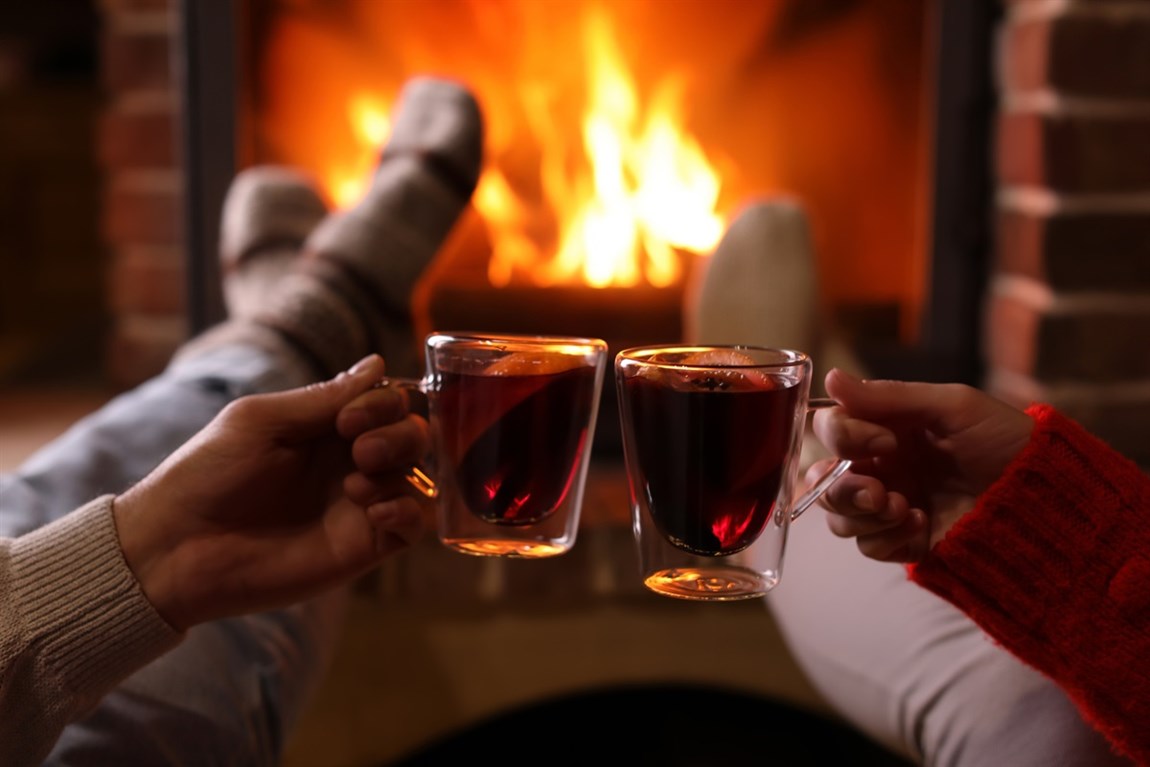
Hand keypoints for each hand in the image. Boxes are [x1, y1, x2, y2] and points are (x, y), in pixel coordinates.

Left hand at [114, 354, 429, 630]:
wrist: (177, 547)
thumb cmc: (207, 474)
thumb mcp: (262, 421)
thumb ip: (323, 398)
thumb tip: (379, 364)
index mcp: (325, 428)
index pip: (386, 402)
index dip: (382, 402)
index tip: (348, 419)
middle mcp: (349, 463)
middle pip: (412, 435)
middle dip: (397, 433)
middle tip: (358, 448)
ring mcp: (358, 506)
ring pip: (419, 475)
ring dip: (400, 468)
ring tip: (356, 483)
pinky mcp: (362, 547)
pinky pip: (413, 525)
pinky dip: (407, 511)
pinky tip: (373, 509)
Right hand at [805, 368, 1032, 562]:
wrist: (1048, 502)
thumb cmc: (1007, 443)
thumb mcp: (953, 407)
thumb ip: (889, 396)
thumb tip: (832, 377)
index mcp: (887, 429)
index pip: (830, 429)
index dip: (843, 436)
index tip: (885, 440)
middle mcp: (882, 467)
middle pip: (820, 479)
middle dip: (840, 487)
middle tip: (879, 492)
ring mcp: (891, 507)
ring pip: (838, 517)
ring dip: (862, 514)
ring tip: (906, 510)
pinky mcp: (904, 543)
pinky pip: (868, 546)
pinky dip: (886, 538)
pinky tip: (920, 526)